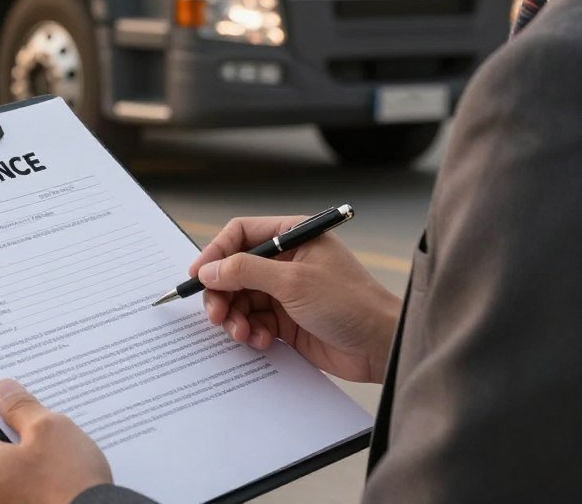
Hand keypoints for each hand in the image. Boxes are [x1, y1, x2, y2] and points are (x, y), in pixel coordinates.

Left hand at [0, 378, 111, 503]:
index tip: (8, 392)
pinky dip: (21, 476)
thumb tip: (3, 390)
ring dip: (16, 452)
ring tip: (47, 447)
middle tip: (34, 417)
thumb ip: (19, 405)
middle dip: (4, 425)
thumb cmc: (67, 484)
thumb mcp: (47, 428)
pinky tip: (49, 472)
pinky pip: (3, 487)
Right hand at [191, 215, 401, 382]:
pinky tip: (261, 341)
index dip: (216, 252)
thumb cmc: (349, 302)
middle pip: (235, 270)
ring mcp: (286, 291)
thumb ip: (246, 272)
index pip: (241, 234)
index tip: (198, 275)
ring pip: (242, 298)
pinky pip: (255, 321)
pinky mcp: (288, 320)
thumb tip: (209, 269)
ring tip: (242, 333)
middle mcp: (286, 260)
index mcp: (292, 235)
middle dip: (222, 292)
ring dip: (235, 317)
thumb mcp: (293, 282)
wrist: (382, 346)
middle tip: (216, 314)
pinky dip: (251, 332)